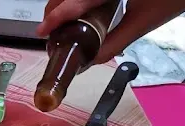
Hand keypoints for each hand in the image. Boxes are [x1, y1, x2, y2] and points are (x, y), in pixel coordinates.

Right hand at [37, 0, 184, 64]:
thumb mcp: (143, 23)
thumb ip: (115, 42)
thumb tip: (91, 61)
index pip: (76, 1)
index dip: (56, 16)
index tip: (41, 31)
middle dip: (55, 9)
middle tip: (49, 30)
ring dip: (64, 3)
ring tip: (60, 22)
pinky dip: (76, 0)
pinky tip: (76, 11)